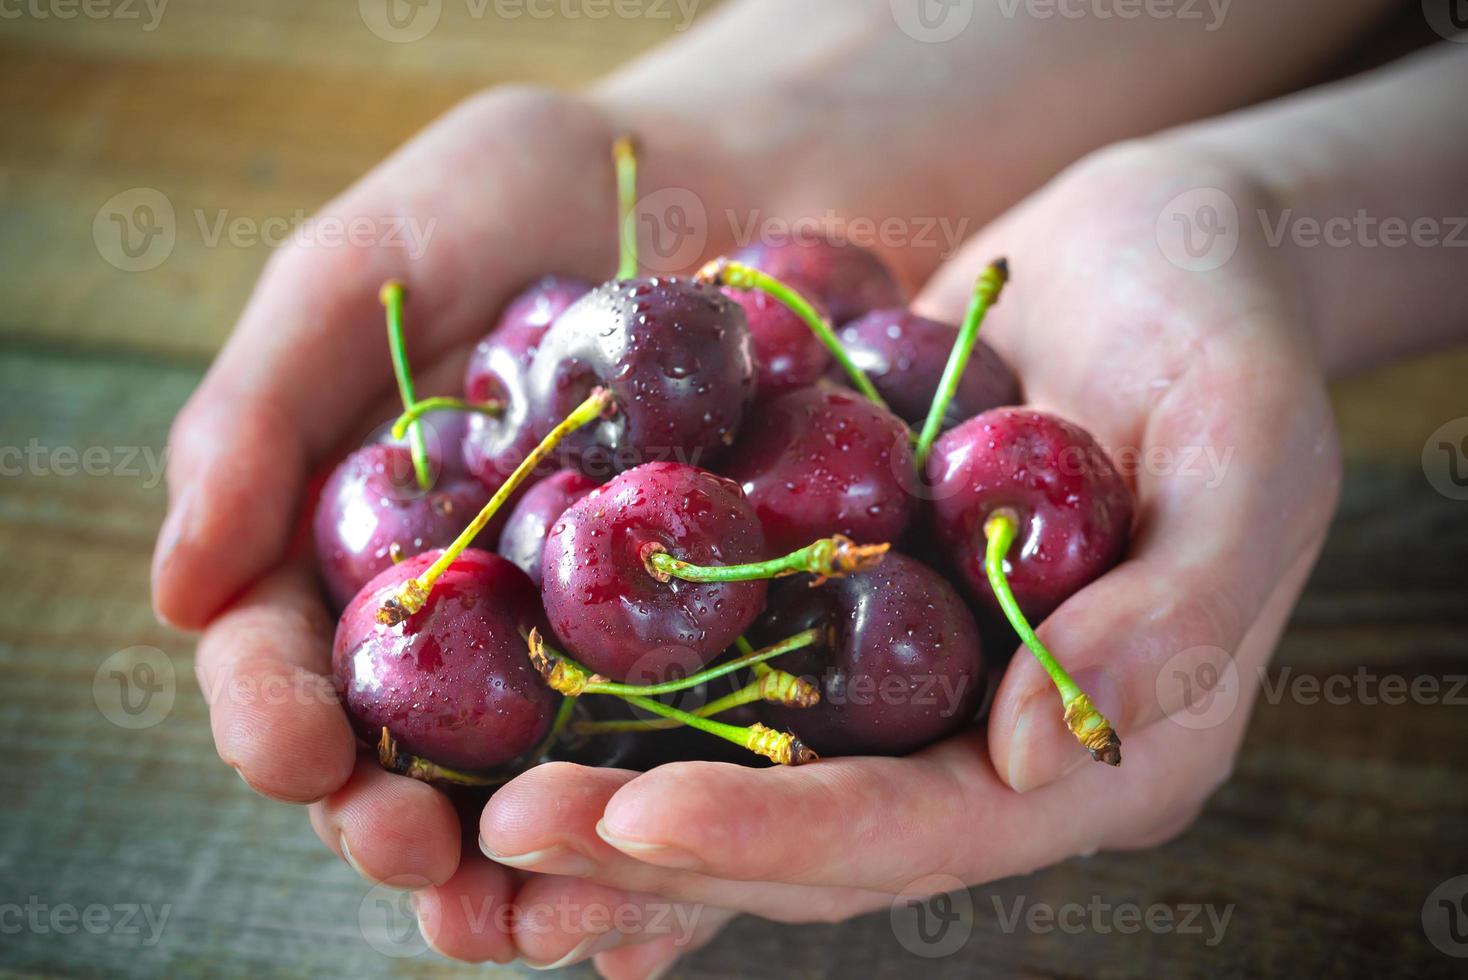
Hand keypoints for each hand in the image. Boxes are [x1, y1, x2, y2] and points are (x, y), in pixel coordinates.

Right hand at [152, 85, 746, 965]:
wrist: (715, 173)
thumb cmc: (518, 193)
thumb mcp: (368, 265)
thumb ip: (261, 411)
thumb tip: (177, 592)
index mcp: (354, 539)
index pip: (286, 652)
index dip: (274, 714)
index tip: (293, 757)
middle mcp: (460, 611)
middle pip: (403, 751)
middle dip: (394, 824)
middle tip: (421, 868)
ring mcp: (583, 634)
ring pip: (535, 780)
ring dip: (524, 863)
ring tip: (531, 922)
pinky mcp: (706, 635)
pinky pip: (677, 743)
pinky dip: (663, 821)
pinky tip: (660, 888)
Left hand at [476, 141, 1342, 974]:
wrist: (1150, 254)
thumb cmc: (1226, 332)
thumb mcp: (1249, 446)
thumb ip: (1172, 612)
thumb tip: (1030, 758)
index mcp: (1101, 749)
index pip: (925, 827)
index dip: (779, 829)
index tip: (634, 814)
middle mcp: (990, 748)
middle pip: (811, 837)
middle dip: (657, 844)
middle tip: (504, 836)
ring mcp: (910, 688)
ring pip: (749, 777)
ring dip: (615, 809)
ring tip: (479, 820)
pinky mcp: (843, 614)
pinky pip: (727, 676)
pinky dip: (628, 714)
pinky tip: (520, 737)